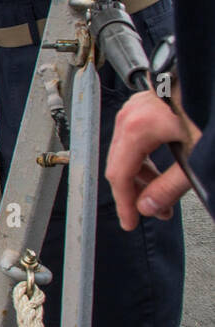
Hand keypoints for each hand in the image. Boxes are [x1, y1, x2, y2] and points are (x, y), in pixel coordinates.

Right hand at [106, 90, 201, 230]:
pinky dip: (143, 157)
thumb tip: (149, 207)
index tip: (129, 222)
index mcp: (137, 128)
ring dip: (141, 175)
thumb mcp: (195, 156)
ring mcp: (136, 108)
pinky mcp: (145, 104)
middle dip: (136, 192)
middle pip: (119, 164)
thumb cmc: (209, 108)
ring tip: (160, 192)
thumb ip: (169, 187)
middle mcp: (130, 116)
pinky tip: (159, 168)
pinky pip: (133, 137)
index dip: (124, 204)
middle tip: (154, 211)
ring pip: (126, 151)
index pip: (119, 176)